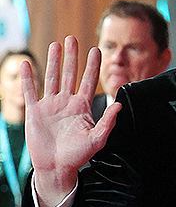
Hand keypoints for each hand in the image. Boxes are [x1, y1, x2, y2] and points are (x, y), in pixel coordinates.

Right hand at [24, 37, 120, 206]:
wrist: (57, 167)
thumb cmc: (77, 156)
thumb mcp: (96, 140)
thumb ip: (107, 122)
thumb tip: (118, 104)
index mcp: (82, 108)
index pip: (89, 81)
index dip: (93, 66)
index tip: (96, 50)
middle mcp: (67, 103)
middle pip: (70, 74)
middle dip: (72, 57)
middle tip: (73, 38)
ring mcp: (51, 105)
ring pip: (52, 78)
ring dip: (54, 61)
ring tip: (56, 44)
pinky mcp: (35, 111)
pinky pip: (31, 91)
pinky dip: (29, 78)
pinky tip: (27, 64)